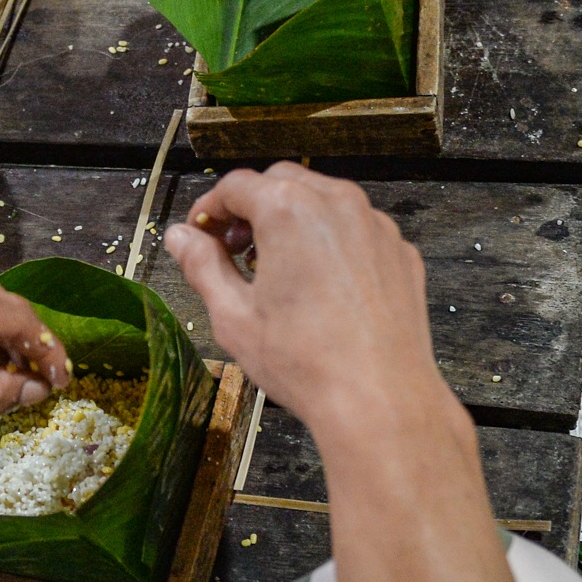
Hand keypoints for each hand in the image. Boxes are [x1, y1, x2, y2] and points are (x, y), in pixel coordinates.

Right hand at [162, 165, 454, 437]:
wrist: (379, 400)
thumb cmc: (301, 360)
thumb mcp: (234, 316)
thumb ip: (203, 266)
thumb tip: (180, 237)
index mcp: (289, 210)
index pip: (235, 185)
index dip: (209, 208)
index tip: (200, 235)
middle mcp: (337, 202)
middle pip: (282, 181)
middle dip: (253, 207)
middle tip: (235, 250)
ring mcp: (376, 225)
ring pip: (324, 200)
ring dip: (294, 219)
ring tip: (278, 268)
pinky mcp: (401, 251)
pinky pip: (357, 230)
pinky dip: (332, 241)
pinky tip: (322, 286)